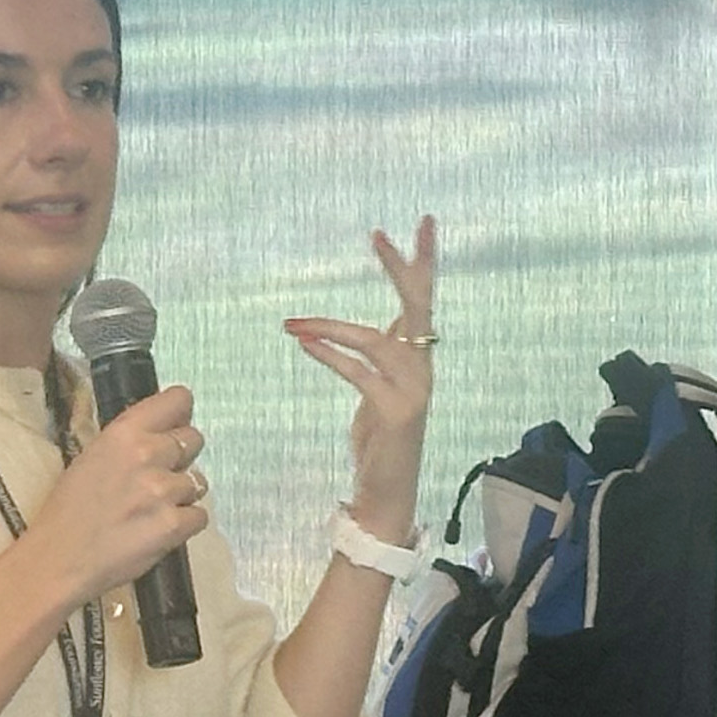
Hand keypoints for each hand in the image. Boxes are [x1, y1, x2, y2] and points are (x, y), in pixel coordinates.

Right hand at [26, 383, 210, 611]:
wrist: (58, 559)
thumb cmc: (68, 510)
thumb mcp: (92, 459)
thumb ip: (130, 444)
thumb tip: (162, 434)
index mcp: (123, 433)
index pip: (178, 401)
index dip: (181, 413)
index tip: (176, 424)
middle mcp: (148, 454)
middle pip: (194, 440)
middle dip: (183, 457)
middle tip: (159, 477)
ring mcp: (164, 490)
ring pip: (199, 482)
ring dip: (182, 495)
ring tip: (151, 510)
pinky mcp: (175, 524)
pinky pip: (199, 516)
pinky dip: (184, 524)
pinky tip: (159, 530)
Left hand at [286, 217, 439, 534]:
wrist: (386, 494)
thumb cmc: (380, 444)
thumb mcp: (379, 391)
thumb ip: (384, 358)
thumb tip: (382, 328)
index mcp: (418, 360)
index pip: (421, 301)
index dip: (419, 262)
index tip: (421, 222)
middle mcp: (423, 369)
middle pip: (416, 306)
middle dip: (401, 267)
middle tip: (381, 233)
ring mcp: (413, 391)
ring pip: (375, 340)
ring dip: (330, 327)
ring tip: (293, 323)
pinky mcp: (395, 412)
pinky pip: (360, 373)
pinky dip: (330, 355)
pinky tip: (304, 343)